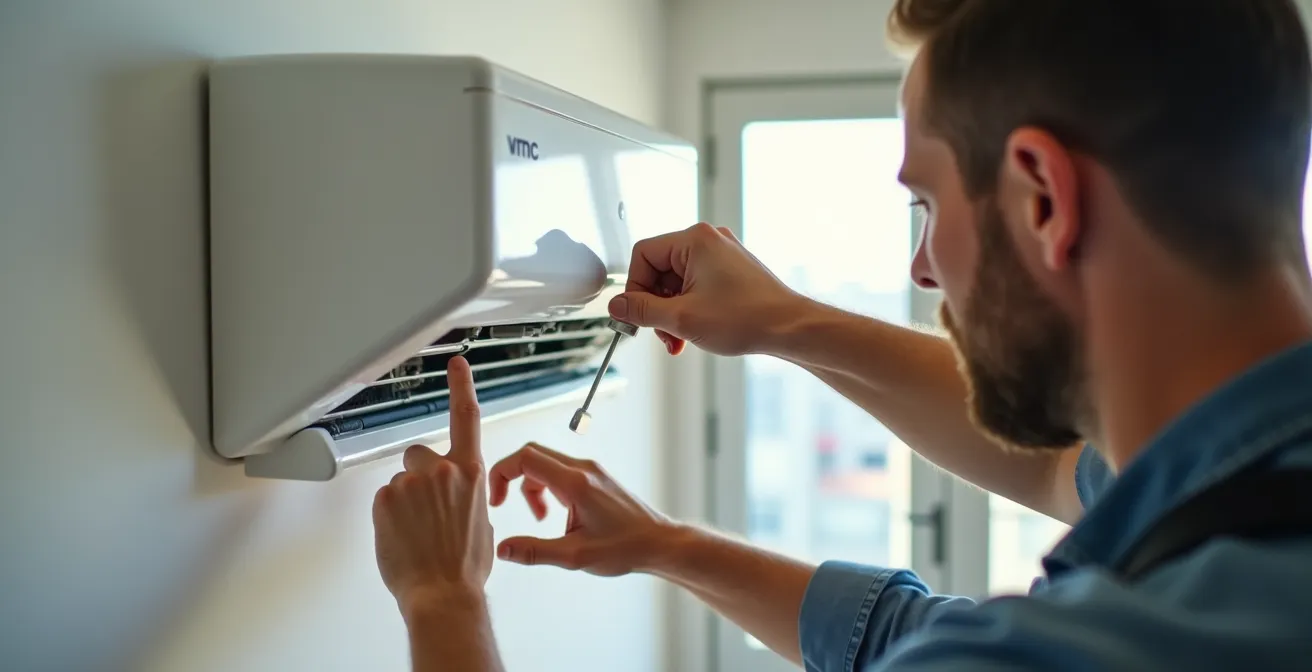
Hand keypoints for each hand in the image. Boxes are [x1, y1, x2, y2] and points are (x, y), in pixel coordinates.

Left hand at [372, 356, 494, 616]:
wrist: (443, 593)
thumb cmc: (465, 566)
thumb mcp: (481, 523)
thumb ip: (466, 497)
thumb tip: (454, 498)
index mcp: (470, 473)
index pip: (466, 417)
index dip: (461, 385)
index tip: (456, 363)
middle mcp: (441, 471)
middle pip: (419, 455)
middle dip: (418, 476)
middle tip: (425, 510)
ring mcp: (410, 483)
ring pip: (400, 482)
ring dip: (404, 502)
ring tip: (417, 534)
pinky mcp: (385, 498)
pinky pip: (384, 500)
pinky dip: (389, 517)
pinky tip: (403, 538)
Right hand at [488, 443, 674, 575]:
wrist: (659, 543)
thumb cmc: (625, 549)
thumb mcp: (574, 556)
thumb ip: (535, 551)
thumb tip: (502, 549)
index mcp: (575, 483)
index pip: (526, 458)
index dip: (501, 473)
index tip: (496, 500)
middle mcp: (583, 469)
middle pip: (532, 454)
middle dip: (512, 477)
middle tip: (504, 504)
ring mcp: (591, 470)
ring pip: (546, 462)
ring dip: (531, 487)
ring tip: (541, 519)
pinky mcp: (595, 477)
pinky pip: (560, 471)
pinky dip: (548, 487)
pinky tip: (555, 514)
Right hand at [609, 222, 806, 356]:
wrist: (789, 329)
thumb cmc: (748, 317)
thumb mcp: (681, 318)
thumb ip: (642, 311)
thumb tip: (617, 307)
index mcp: (694, 240)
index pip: (643, 255)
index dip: (634, 288)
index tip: (636, 314)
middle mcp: (708, 241)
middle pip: (659, 270)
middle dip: (656, 306)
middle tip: (661, 332)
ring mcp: (721, 255)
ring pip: (677, 282)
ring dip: (672, 312)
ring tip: (680, 338)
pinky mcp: (730, 271)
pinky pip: (696, 285)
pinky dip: (689, 308)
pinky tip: (694, 331)